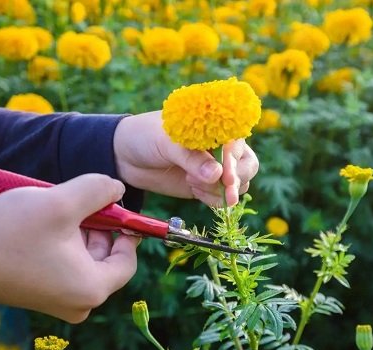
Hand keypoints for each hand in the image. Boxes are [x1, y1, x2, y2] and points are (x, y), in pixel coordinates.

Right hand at [0, 174, 138, 322]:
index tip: (116, 207)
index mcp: (92, 289)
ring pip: (84, 259)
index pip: (127, 260)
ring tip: (59, 210)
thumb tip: (118, 188)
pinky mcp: (40, 295)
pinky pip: (65, 266)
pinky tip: (46, 224)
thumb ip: (99, 190)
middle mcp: (79, 303)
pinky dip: (63, 243)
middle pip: (105, 258)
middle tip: (82, 203)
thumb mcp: (62, 203)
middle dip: (99, 227)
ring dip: (79, 232)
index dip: (126, 230)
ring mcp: (58, 302)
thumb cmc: (10, 233)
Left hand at [113, 111, 258, 205]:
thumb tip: (216, 175)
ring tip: (190, 182)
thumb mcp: (166, 142)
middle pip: (247, 166)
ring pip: (238, 185)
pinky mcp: (206, 187)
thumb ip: (190, 158)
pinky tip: (192, 189)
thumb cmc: (146, 136)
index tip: (225, 177)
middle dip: (235, 180)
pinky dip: (213, 199)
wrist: (125, 156)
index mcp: (215, 126)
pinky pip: (222, 198)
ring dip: (219, 190)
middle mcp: (220, 147)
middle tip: (220, 189)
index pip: (238, 144)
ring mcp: (214, 169)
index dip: (235, 161)